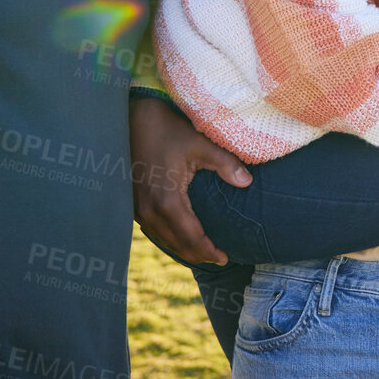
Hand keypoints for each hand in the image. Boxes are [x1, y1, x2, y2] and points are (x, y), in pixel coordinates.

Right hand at [129, 96, 252, 264]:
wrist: (130, 119)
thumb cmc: (166, 130)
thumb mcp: (199, 144)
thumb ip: (225, 164)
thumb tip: (247, 182)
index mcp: (167, 200)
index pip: (191, 237)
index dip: (208, 251)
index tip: (225, 258)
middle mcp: (148, 210)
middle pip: (175, 244)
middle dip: (197, 254)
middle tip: (217, 259)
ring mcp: (137, 208)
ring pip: (162, 239)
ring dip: (182, 248)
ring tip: (202, 252)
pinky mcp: (132, 202)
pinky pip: (152, 229)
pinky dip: (168, 237)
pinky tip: (179, 236)